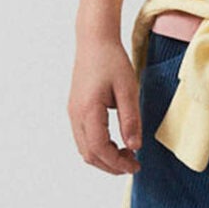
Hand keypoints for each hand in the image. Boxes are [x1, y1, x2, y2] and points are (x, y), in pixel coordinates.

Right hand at [69, 35, 142, 173]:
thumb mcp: (128, 89)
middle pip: (89, 154)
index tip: (135, 165)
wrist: (94, 41)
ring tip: (127, 155)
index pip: (99, 149)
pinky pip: (84, 138)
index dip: (117, 162)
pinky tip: (116, 144)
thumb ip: (131, 119)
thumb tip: (135, 146)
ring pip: (85, 148)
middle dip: (111, 165)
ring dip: (105, 158)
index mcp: (88, 110)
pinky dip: (99, 148)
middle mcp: (76, 115)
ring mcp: (73, 113)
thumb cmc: (112, 60)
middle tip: (134, 164)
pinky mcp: (75, 110)